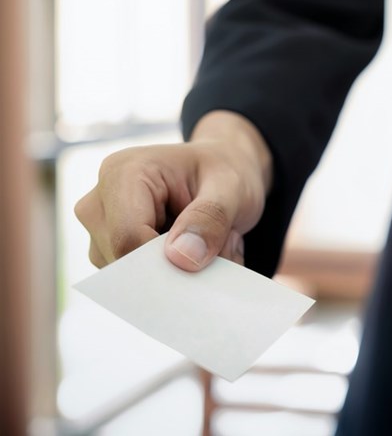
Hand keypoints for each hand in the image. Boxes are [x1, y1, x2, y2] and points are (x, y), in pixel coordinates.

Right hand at [75, 111, 272, 270]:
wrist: (223, 170)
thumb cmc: (222, 171)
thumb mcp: (231, 187)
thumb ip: (211, 218)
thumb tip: (182, 257)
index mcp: (122, 174)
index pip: (127, 239)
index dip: (165, 263)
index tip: (205, 262)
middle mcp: (100, 202)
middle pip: (125, 263)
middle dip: (177, 266)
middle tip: (220, 242)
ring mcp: (100, 230)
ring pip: (133, 279)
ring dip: (180, 271)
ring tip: (211, 241)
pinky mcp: (110, 251)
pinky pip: (140, 282)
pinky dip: (175, 274)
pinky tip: (196, 250)